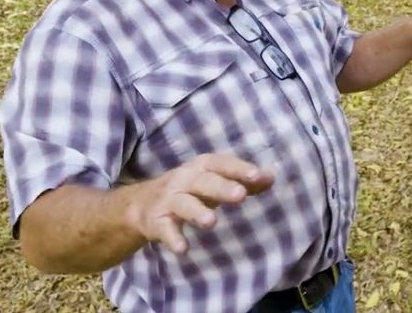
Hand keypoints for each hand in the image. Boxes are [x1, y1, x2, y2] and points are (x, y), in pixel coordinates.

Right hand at [127, 153, 274, 253]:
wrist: (139, 205)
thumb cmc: (190, 189)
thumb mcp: (215, 181)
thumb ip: (244, 181)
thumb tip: (271, 177)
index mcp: (201, 167)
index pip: (221, 164)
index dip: (239, 169)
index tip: (258, 176)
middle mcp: (183, 180)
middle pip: (203, 181)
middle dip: (221, 187)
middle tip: (240, 195)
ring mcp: (168, 200)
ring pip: (183, 204)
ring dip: (197, 212)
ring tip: (211, 222)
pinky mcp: (156, 222)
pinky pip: (165, 230)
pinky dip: (173, 238)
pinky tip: (183, 249)